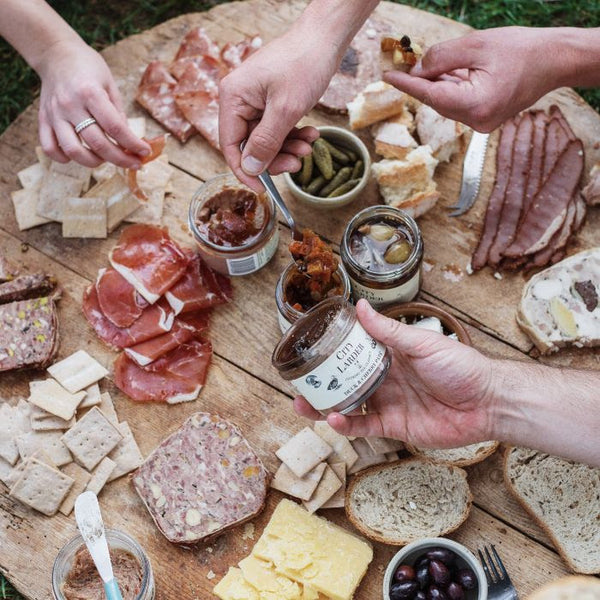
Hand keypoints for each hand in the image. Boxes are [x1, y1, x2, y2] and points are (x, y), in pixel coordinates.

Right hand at [36, 39, 150, 167]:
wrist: (55, 52)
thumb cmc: (88, 67)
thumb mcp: (110, 84)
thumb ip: (118, 113)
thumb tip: (128, 141)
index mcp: (90, 93)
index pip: (116, 128)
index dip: (133, 144)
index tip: (145, 152)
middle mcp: (71, 105)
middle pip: (98, 144)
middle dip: (121, 159)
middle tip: (134, 163)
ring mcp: (54, 114)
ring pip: (73, 151)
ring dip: (94, 162)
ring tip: (106, 159)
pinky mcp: (43, 119)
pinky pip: (49, 148)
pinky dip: (64, 158)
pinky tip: (79, 155)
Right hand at [218, 27, 338, 191]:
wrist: (325, 38)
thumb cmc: (303, 64)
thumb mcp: (285, 109)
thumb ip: (265, 142)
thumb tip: (250, 169)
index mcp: (233, 98)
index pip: (231, 146)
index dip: (246, 171)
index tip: (263, 190)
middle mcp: (240, 101)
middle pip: (250, 145)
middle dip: (275, 157)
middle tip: (298, 163)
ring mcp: (256, 101)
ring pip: (267, 140)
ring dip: (288, 148)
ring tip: (309, 146)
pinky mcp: (272, 101)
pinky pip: (278, 128)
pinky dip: (294, 135)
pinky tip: (311, 135)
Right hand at [294, 299, 496, 447]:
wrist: (488, 402)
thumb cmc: (461, 366)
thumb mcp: (421, 343)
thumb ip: (389, 330)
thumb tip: (360, 306)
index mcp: (389, 354)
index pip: (353, 351)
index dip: (331, 350)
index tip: (309, 347)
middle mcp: (384, 378)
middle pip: (344, 380)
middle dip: (320, 382)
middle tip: (298, 381)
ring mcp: (387, 402)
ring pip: (348, 404)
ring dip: (324, 405)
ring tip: (302, 404)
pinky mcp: (394, 426)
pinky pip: (364, 425)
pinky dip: (347, 425)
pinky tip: (334, 419)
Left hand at [384, 27, 562, 131]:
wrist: (554, 61)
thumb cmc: (522, 50)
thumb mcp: (476, 45)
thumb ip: (442, 58)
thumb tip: (417, 68)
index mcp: (476, 104)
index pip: (430, 95)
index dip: (406, 84)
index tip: (386, 76)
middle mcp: (477, 121)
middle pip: (437, 100)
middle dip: (421, 82)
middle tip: (404, 64)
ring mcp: (482, 123)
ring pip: (447, 103)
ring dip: (437, 84)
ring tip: (430, 65)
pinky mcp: (485, 119)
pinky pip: (459, 104)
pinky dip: (451, 89)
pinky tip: (447, 74)